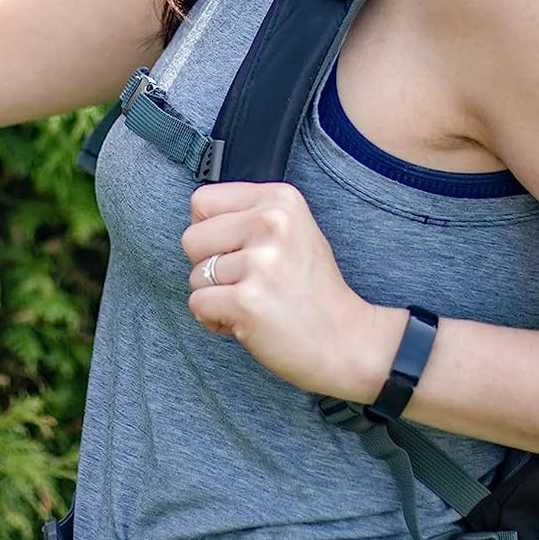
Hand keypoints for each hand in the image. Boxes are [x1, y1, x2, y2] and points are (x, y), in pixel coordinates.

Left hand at [181, 180, 403, 401]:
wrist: (347, 340)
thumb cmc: (313, 289)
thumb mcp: (293, 230)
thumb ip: (250, 216)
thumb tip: (198, 221)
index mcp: (280, 199)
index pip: (202, 201)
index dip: (209, 231)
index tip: (235, 251)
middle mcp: (271, 222)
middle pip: (191, 238)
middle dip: (207, 266)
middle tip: (247, 281)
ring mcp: (260, 262)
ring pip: (194, 276)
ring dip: (216, 296)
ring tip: (254, 302)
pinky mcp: (247, 301)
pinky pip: (198, 305)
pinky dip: (214, 320)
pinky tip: (246, 321)